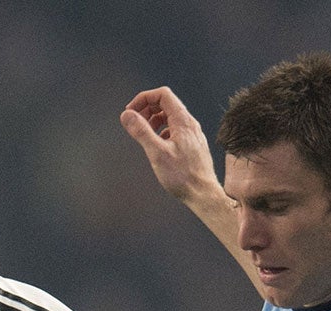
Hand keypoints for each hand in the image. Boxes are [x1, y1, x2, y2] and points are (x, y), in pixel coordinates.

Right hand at [120, 87, 219, 202]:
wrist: (203, 194)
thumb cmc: (183, 177)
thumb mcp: (157, 153)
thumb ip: (141, 132)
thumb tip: (127, 115)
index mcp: (183, 121)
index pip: (162, 95)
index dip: (144, 98)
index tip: (131, 111)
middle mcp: (190, 124)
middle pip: (166, 104)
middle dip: (147, 109)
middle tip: (134, 122)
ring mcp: (192, 134)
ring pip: (170, 117)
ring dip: (154, 120)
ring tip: (144, 133)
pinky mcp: (192, 145)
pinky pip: (175, 130)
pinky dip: (162, 131)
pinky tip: (157, 145)